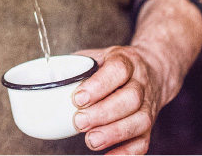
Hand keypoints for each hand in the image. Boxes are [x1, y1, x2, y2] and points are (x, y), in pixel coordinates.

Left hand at [71, 0, 201, 153]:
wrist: (154, 71)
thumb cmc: (117, 66)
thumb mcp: (99, 55)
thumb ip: (77, 65)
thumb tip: (47, 77)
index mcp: (127, 61)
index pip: (118, 69)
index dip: (99, 85)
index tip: (78, 98)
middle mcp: (141, 83)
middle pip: (130, 98)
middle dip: (103, 113)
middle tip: (79, 121)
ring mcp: (148, 106)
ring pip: (139, 121)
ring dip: (114, 133)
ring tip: (91, 140)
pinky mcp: (150, 126)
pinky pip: (143, 142)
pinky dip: (126, 152)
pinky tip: (108, 155)